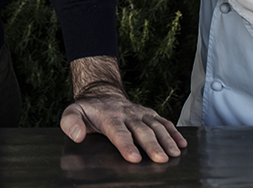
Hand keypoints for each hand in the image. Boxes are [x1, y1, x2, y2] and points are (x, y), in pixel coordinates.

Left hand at [60, 56, 186, 163]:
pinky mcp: (149, 114)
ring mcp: (140, 113)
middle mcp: (127, 114)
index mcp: (109, 116)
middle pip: (141, 131)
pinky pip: (163, 122)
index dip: (126, 145)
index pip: (118, 132)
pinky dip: (174, 132)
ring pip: (156, 126)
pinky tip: (181, 144)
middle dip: (152, 145)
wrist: (102, 94)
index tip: (134, 158)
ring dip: (166, 139)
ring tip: (174, 154)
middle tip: (160, 159)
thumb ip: (70, 123)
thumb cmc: (87, 110)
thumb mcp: (72, 113)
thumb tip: (78, 136)